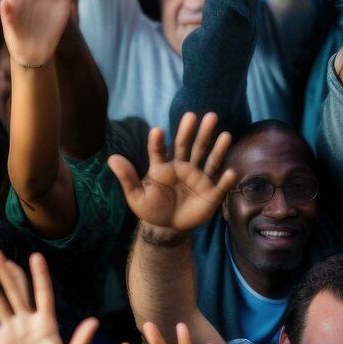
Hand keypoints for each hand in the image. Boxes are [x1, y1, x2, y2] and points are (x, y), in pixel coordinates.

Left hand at [107, 112, 237, 231]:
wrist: (167, 227)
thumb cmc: (151, 208)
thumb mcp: (136, 196)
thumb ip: (127, 177)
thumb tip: (111, 158)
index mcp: (164, 167)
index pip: (160, 151)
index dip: (158, 142)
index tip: (156, 131)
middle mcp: (183, 167)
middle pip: (191, 147)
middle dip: (198, 132)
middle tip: (207, 115)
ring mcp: (199, 179)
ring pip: (210, 160)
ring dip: (218, 148)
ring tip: (225, 135)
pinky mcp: (211, 194)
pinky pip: (220, 185)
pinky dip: (226, 179)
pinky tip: (231, 172)